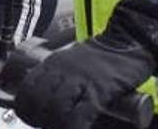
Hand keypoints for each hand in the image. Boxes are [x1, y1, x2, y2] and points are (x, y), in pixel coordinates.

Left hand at [15, 0, 157, 128]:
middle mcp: (63, 70)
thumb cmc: (103, 54)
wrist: (130, 38)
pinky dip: (73, 127)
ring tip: (62, 126)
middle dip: (40, 119)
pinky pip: (79, 115)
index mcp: (54, 62)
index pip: (28, 88)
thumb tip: (49, 95)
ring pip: (55, 109)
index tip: (33, 117)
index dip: (26, 108)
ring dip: (55, 123)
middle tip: (48, 125)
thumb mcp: (72, 59)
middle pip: (39, 101)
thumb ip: (61, 73)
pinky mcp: (99, 91)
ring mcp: (81, 80)